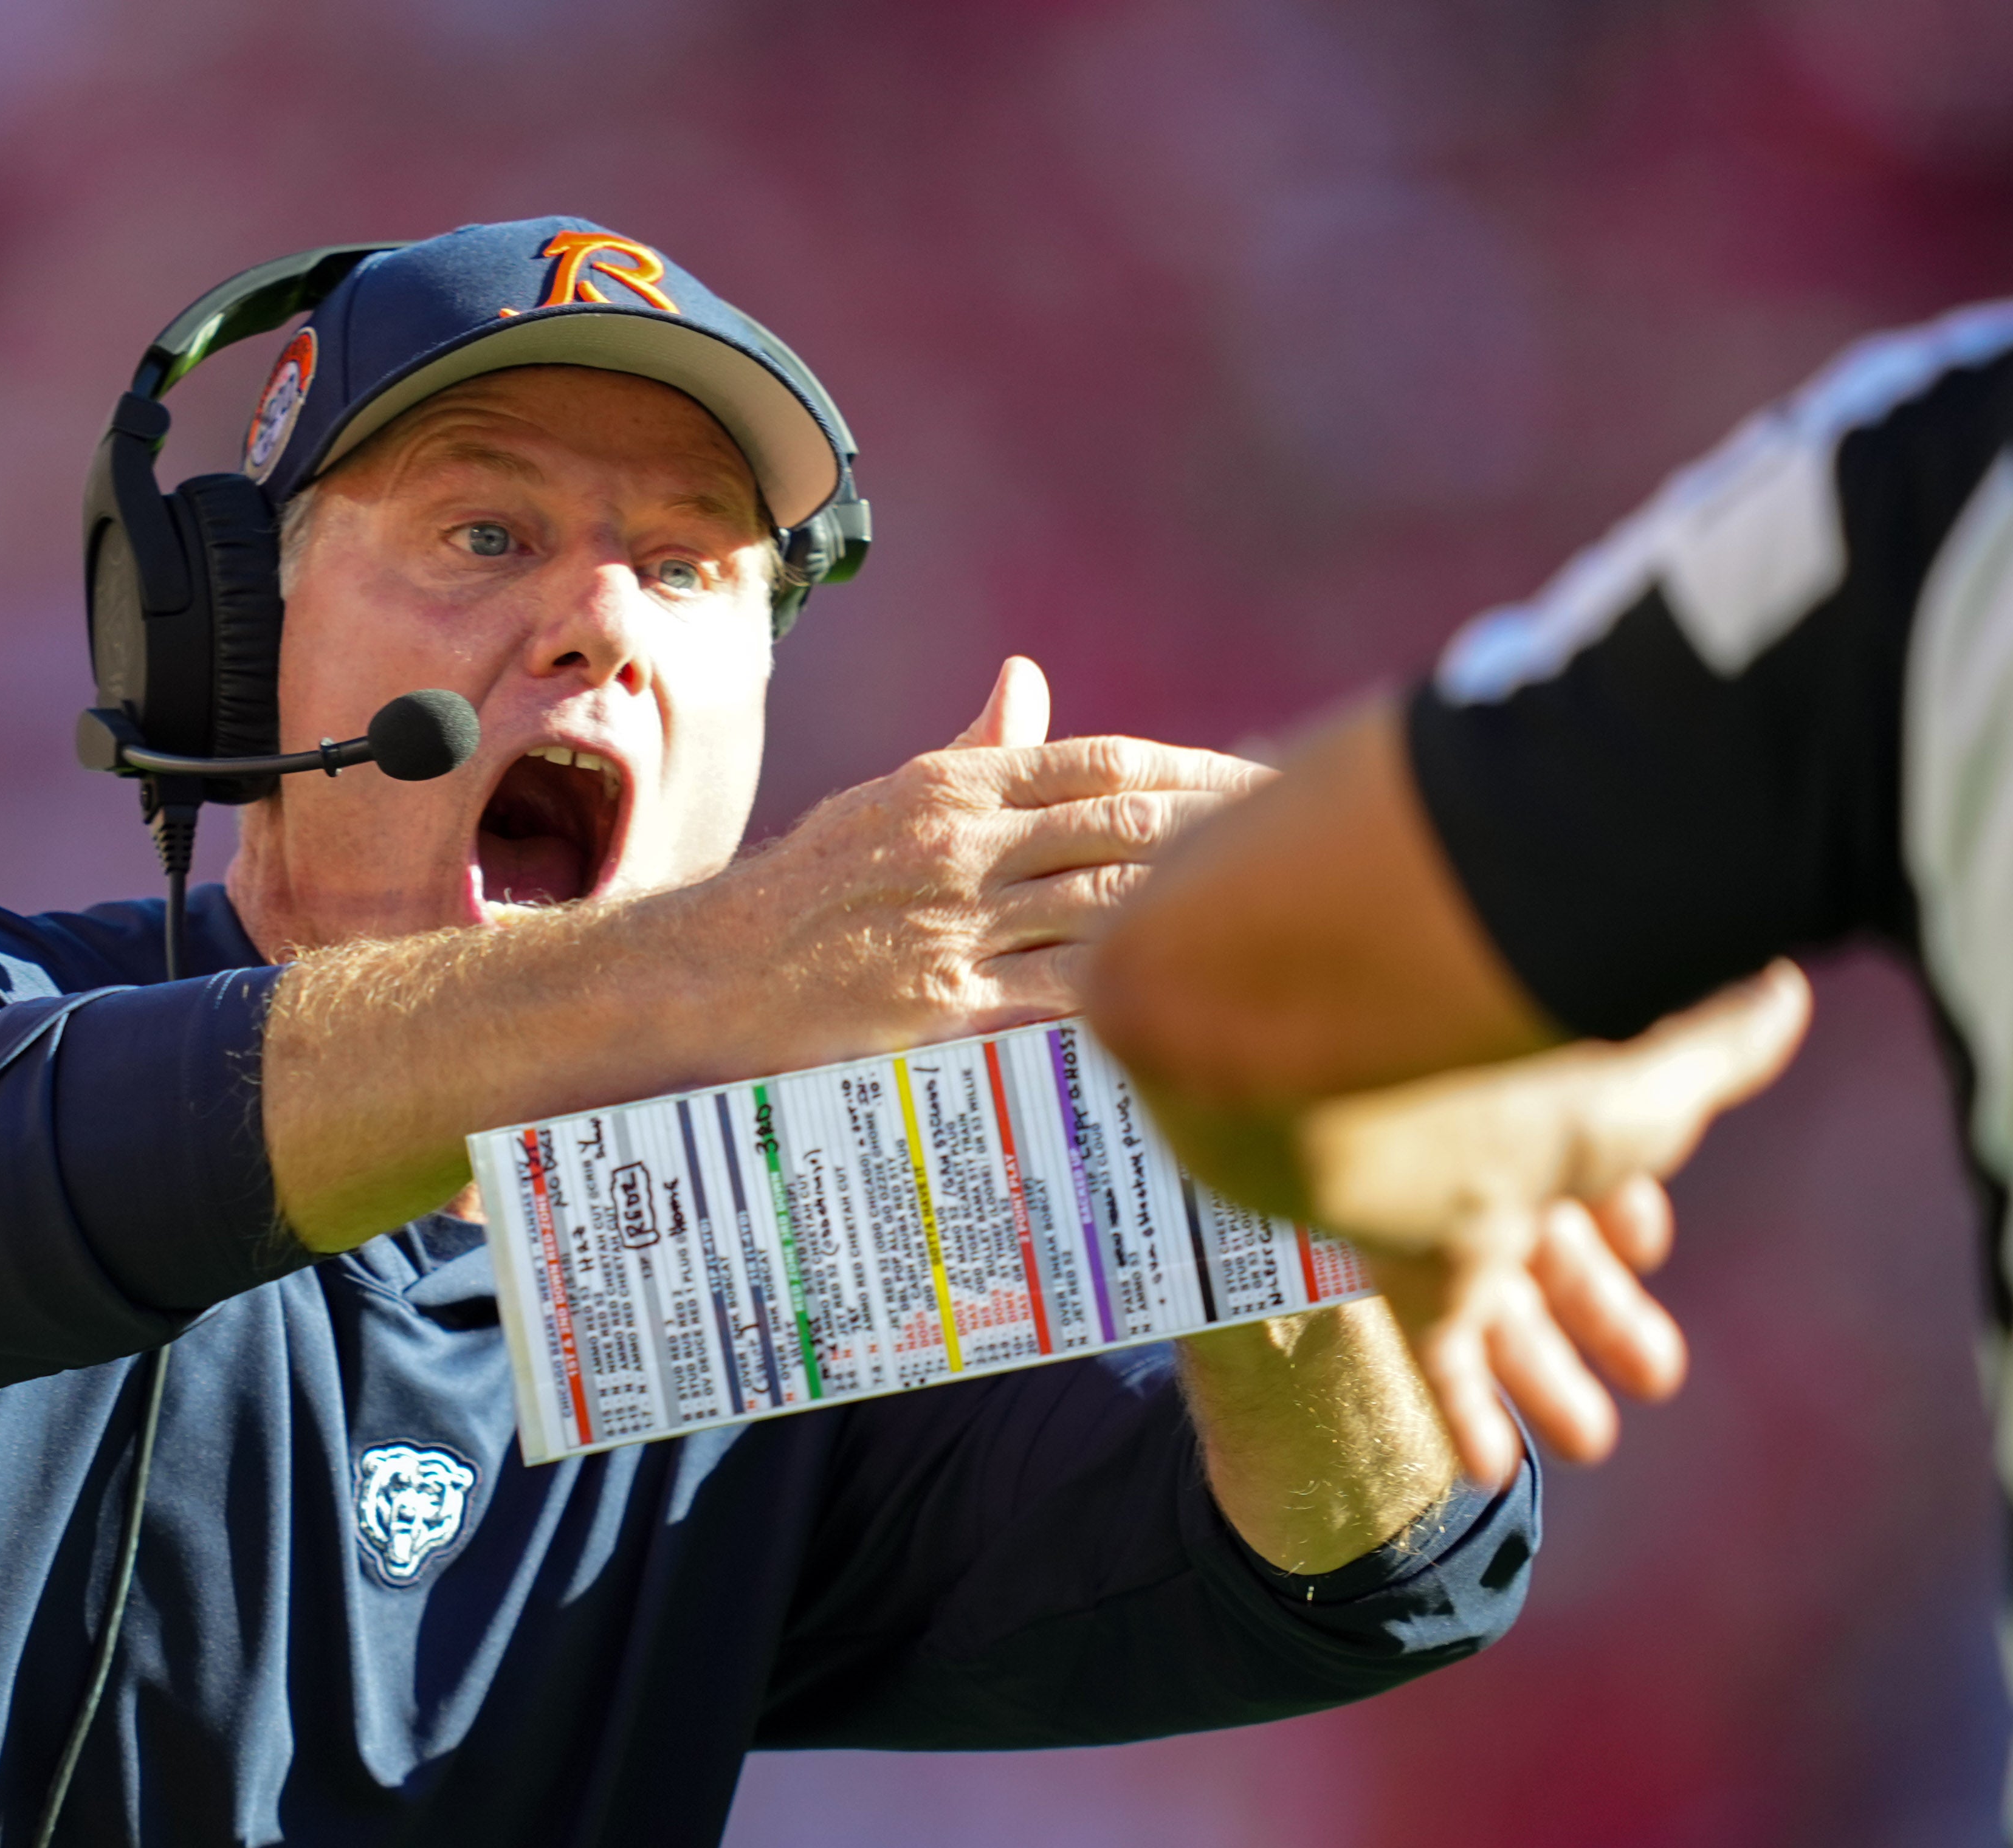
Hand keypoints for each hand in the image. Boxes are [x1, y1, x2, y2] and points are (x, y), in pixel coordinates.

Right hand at [707, 657, 1264, 1068]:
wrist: (703, 972)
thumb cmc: (802, 890)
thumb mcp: (886, 801)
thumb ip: (975, 750)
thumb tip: (1029, 680)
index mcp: (954, 785)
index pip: (1102, 761)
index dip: (1197, 767)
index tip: (1270, 774)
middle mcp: (962, 842)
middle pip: (1125, 824)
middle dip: (1227, 830)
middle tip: (1309, 839)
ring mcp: (954, 922)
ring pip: (1105, 902)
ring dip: (1199, 908)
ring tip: (1280, 914)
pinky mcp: (942, 1004)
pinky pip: (1060, 995)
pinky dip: (1133, 990)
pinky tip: (1196, 994)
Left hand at [1298, 965, 1810, 1484]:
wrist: (1339, 1081)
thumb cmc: (1497, 1072)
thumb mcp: (1639, 1079)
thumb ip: (1718, 1052)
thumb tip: (1783, 992)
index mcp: (1558, 1106)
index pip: (1602, 1168)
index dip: (1630, 1213)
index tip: (1648, 1243)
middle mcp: (1498, 1161)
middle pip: (1560, 1257)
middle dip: (1608, 1317)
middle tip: (1660, 1377)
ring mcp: (1442, 1220)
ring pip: (1506, 1316)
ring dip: (1549, 1381)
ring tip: (1592, 1445)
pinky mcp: (1398, 1270)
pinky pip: (1438, 1353)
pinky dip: (1469, 1411)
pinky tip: (1492, 1469)